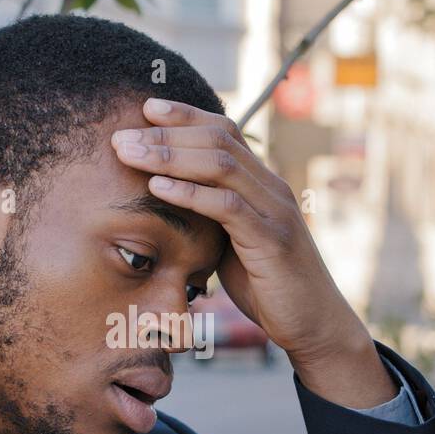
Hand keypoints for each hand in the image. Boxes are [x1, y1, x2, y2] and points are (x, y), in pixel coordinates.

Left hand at [110, 97, 395, 407]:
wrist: (313, 323)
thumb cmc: (268, 285)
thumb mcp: (233, 243)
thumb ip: (211, 216)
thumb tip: (169, 200)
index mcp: (263, 183)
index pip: (223, 131)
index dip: (185, 116)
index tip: (145, 109)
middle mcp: (272, 187)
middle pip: (218, 140)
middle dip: (166, 134)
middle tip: (121, 135)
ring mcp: (275, 210)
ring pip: (221, 165)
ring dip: (170, 156)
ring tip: (129, 154)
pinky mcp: (272, 239)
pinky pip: (228, 206)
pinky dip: (190, 193)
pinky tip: (158, 187)